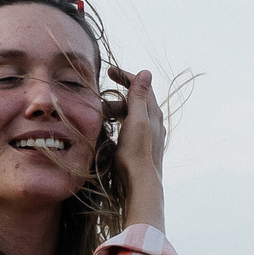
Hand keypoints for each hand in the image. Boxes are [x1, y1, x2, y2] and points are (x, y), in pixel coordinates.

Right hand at [103, 65, 165, 179]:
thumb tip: (146, 72)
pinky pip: (129, 127)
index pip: (141, 86)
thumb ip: (139, 97)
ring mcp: (149, 135)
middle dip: (117, 97)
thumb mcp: (136, 120)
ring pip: (131, 115)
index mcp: (153, 113)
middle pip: (135, 101)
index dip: (126, 76)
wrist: (140, 183)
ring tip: (101, 116)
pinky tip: (109, 130)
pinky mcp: (142, 146)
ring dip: (116, 111)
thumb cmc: (136, 152)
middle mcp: (154, 122)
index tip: (109, 71)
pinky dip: (118, 123)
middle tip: (99, 102)